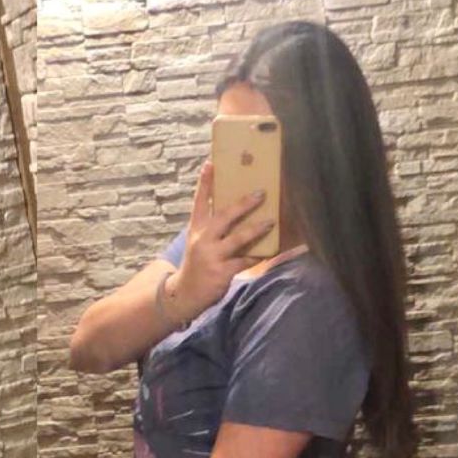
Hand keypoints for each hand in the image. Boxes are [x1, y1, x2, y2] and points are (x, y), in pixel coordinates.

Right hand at [166, 159, 275, 320]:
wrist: (185, 294)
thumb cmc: (197, 263)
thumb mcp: (198, 242)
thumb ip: (212, 226)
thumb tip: (236, 209)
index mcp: (196, 229)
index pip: (199, 201)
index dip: (205, 183)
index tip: (211, 163)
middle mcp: (203, 240)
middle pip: (223, 216)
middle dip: (242, 204)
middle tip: (261, 193)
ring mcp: (212, 256)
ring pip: (237, 238)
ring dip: (256, 229)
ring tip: (272, 221)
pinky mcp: (221, 272)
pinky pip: (245, 260)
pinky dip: (258, 255)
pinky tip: (272, 250)